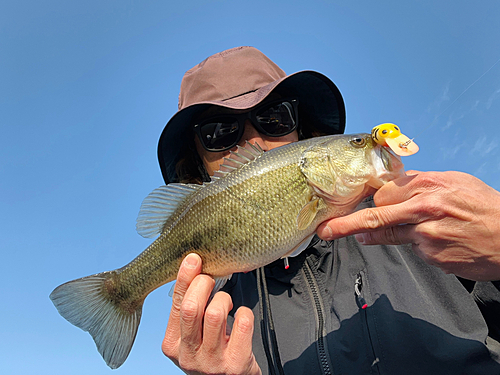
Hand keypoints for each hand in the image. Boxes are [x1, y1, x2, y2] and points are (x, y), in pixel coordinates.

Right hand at [162, 253, 261, 374]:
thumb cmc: (211, 353)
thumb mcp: (192, 336)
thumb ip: (189, 310)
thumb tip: (194, 271)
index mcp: (173, 344)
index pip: (176, 304)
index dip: (185, 278)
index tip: (193, 259)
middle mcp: (189, 355)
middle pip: (192, 307)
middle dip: (203, 284)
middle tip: (212, 280)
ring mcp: (212, 362)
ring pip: (215, 313)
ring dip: (223, 299)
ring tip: (226, 303)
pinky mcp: (236, 364)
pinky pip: (243, 323)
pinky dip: (244, 312)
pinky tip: (241, 316)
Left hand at [317, 171, 499, 280]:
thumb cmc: (484, 207)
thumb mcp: (454, 182)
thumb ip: (421, 182)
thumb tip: (395, 184)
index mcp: (428, 188)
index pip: (384, 193)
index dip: (369, 198)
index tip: (350, 202)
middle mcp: (424, 211)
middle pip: (376, 217)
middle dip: (346, 224)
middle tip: (326, 230)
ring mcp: (427, 237)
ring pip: (389, 235)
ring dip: (371, 234)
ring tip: (357, 234)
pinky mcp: (432, 258)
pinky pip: (413, 249)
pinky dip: (416, 244)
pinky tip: (434, 239)